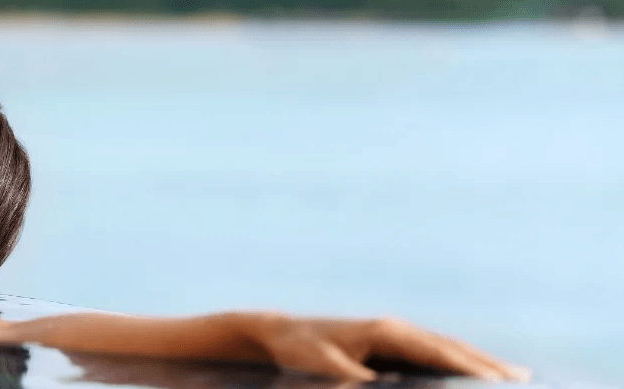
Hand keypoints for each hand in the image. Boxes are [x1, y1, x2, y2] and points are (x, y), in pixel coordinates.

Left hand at [240, 313, 528, 381]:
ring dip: (479, 361)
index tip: (499, 381)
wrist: (281, 332)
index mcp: (386, 331)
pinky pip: (432, 353)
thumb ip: (353, 379)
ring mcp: (395, 332)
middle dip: (487, 364)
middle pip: (451, 347)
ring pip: (446, 348)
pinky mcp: (390, 341)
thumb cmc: (300, 350)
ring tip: (515, 377)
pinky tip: (474, 373)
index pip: (438, 351)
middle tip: (525, 381)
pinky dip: (458, 361)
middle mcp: (396, 328)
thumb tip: (380, 386)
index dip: (471, 367)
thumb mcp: (324, 366)